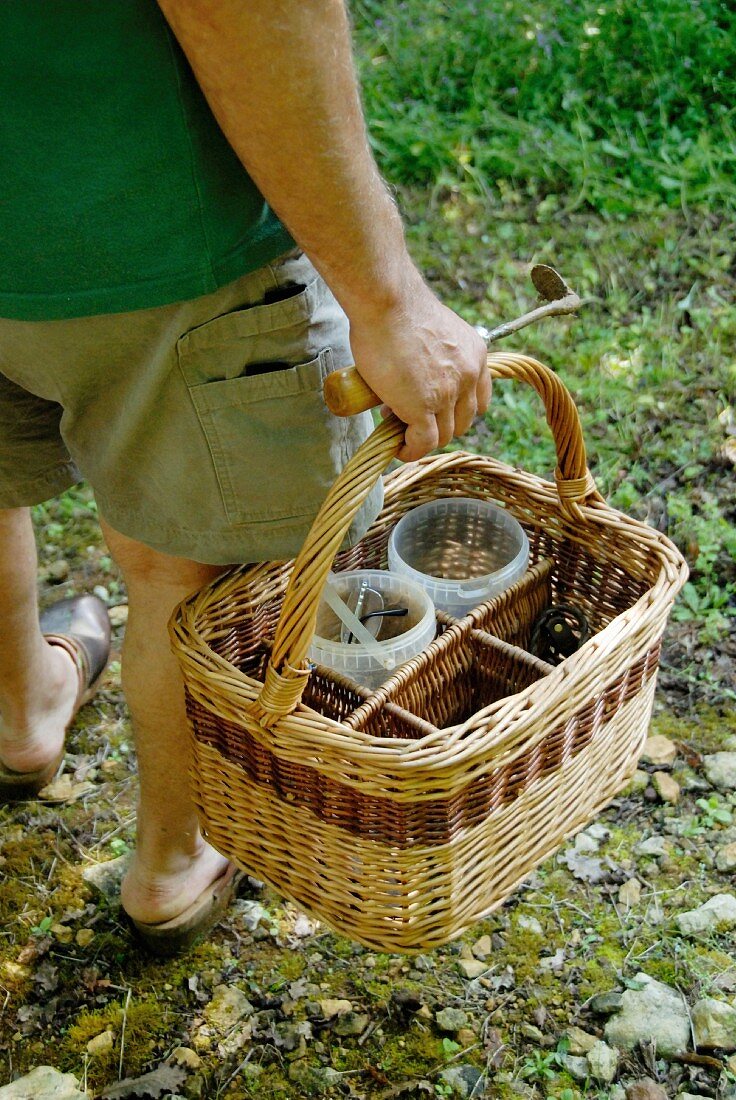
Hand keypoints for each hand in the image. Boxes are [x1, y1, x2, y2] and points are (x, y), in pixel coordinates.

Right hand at [347, 277, 490, 461]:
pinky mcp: (423, 407)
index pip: (479, 398)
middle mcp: (469, 374)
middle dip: (438, 425)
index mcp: (476, 354)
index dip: (457, 411)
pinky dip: (410, 450)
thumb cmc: (396, 308)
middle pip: (462, 420)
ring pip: (443, 435)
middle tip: (409, 418)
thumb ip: (436, 356)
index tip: (437, 411)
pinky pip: (423, 442)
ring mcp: (448, 393)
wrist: (386, 301)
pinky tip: (398, 447)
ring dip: (421, 438)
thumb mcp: (434, 332)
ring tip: (398, 430)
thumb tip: (414, 377)